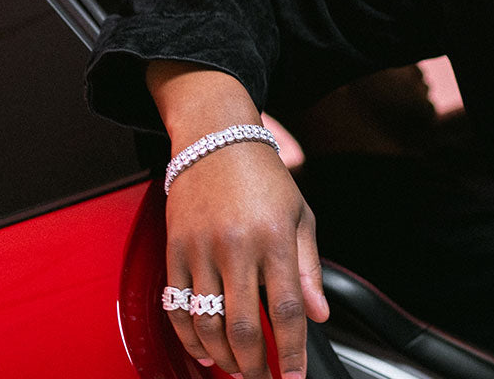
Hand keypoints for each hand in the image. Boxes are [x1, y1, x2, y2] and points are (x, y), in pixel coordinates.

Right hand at [152, 62, 330, 378]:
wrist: (216, 139)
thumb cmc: (264, 178)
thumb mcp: (301, 217)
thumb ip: (308, 270)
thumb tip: (318, 315)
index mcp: (275, 239)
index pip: (285, 310)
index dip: (291, 352)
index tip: (296, 376)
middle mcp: (237, 246)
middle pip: (242, 324)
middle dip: (253, 363)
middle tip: (262, 378)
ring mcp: (201, 250)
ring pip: (206, 322)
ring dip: (221, 356)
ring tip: (236, 368)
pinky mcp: (174, 250)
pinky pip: (177, 306)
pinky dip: (189, 337)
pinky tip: (203, 351)